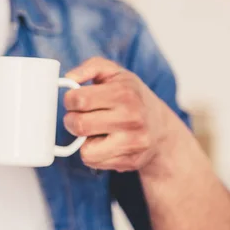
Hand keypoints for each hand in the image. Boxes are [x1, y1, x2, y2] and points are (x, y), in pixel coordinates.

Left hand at [63, 57, 186, 174]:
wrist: (160, 126)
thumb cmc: (130, 95)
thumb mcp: (113, 72)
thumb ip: (89, 68)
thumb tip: (69, 78)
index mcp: (124, 93)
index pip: (78, 100)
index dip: (70, 100)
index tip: (76, 100)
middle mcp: (131, 118)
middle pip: (78, 125)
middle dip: (72, 120)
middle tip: (81, 116)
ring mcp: (133, 142)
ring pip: (85, 150)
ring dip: (83, 140)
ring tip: (95, 130)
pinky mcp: (131, 161)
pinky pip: (93, 162)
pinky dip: (93, 153)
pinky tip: (105, 143)